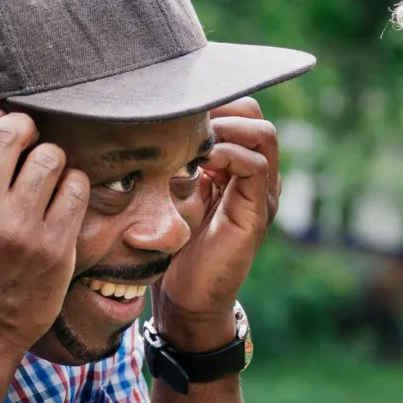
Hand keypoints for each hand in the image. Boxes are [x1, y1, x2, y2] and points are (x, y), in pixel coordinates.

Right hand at [0, 109, 89, 368]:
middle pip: (9, 135)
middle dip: (22, 126)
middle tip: (27, 134)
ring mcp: (20, 231)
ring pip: (49, 157)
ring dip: (49, 155)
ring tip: (44, 167)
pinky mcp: (55, 248)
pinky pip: (76, 190)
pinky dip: (72, 182)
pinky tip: (63, 191)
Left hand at [151, 97, 279, 350]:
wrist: (185, 300)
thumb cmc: (169, 249)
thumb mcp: (167, 194)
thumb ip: (169, 162)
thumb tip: (140, 123)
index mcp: (233, 167)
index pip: (238, 111)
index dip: (211, 102)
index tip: (173, 110)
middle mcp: (254, 176)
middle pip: (254, 114)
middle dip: (220, 109)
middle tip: (184, 122)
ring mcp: (261, 193)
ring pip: (262, 134)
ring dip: (226, 129)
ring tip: (193, 141)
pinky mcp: (257, 212)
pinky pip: (255, 165)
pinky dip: (228, 154)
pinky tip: (198, 162)